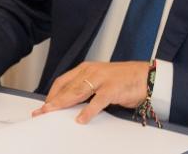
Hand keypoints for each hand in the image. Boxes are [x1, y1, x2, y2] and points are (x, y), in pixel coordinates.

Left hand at [33, 60, 149, 122]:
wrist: (146, 76)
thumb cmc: (123, 79)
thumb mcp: (99, 81)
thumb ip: (85, 89)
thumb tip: (70, 102)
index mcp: (86, 69)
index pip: (63, 81)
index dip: (52, 93)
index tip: (44, 104)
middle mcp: (91, 72)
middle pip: (66, 88)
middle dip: (52, 101)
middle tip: (41, 112)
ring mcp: (101, 79)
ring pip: (77, 92)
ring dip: (62, 104)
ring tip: (51, 112)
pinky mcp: (112, 89)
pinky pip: (97, 101)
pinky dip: (88, 111)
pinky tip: (81, 119)